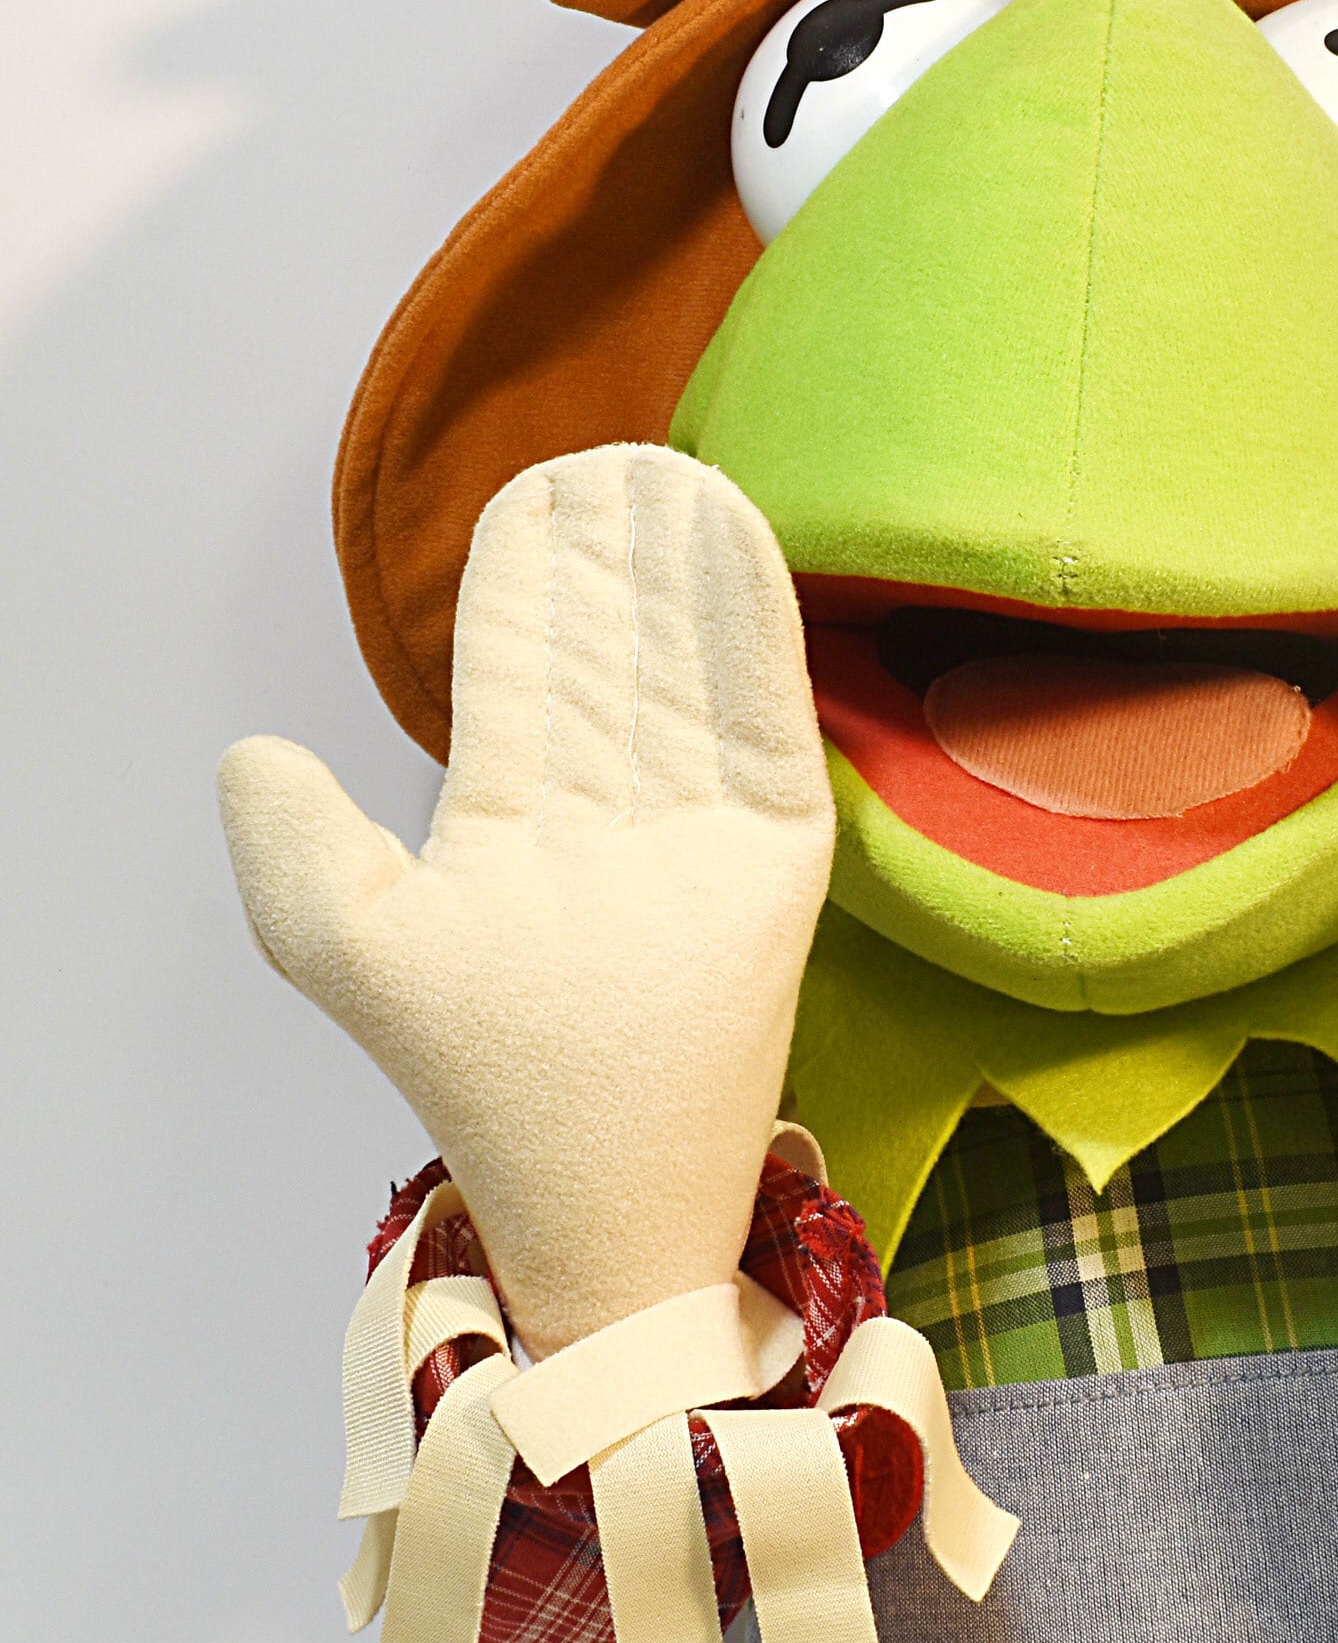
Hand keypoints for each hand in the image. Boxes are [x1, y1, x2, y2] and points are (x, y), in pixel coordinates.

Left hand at [220, 444, 832, 1354]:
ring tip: (679, 476)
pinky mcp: (779, 854)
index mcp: (521, 817)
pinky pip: (766, 720)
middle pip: (618, 649)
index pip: (525, 668)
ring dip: (684, 572)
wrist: (603, 1184)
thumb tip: (253, 749)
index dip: (529, 582)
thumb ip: (288, 850)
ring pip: (691, 668)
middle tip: (622, 458)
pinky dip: (752, 633)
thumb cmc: (485, 1080)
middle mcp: (616, 810)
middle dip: (617, 556)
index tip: (541, 494)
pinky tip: (740, 548)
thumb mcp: (351, 952)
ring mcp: (704, 829)